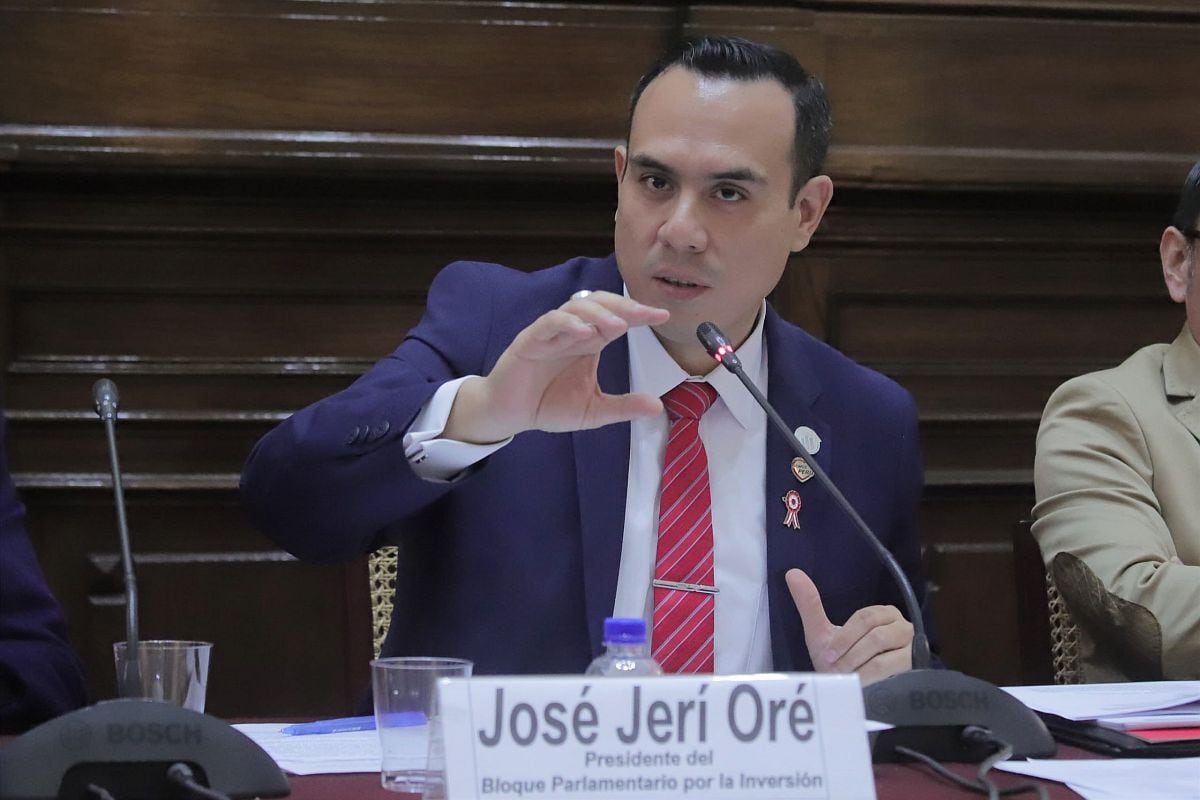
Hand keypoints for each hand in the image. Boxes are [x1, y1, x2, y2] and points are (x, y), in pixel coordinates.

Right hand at [444, 290, 669, 442]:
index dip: (639, 314)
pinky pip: (549, 323)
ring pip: (576, 307)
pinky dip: (567, 323)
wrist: (511, 416)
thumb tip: (658, 406)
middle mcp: (573, 332)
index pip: (617, 319)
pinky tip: (583, 331)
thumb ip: (624, 407)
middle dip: (624, 306)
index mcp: (589, 343)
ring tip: (618, 325)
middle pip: (599, 304)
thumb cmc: (549, 405)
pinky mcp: (530, 340)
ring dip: (598, 313)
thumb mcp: (594, 411)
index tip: (662, 315)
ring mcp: (551, 333)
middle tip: (646, 314)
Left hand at [786, 567, 912, 685]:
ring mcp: (911, 650)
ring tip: (846, 679)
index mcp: (883, 614)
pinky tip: (860, 686)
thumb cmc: (839, 660)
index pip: (866, 618)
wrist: (854, 691)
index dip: (844, 638)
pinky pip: (893, 674)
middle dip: (850, 655)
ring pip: (884, 658)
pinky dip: (871, 681)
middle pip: (876, 636)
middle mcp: (903, 628)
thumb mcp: (822, 633)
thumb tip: (792, 573)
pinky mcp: (915, 671)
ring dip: (859, 670)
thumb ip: (810, 604)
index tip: (828, 654)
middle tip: (836, 670)